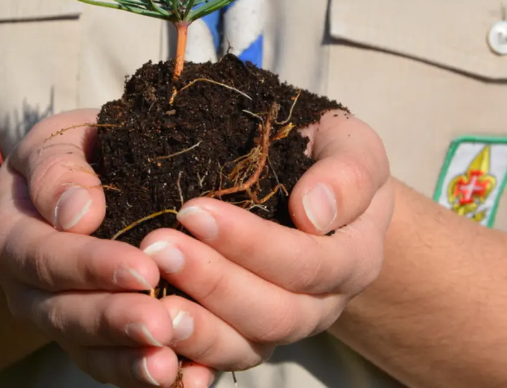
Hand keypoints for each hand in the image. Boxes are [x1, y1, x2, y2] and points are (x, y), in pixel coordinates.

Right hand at [0, 109, 214, 386]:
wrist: (71, 194)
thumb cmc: (72, 159)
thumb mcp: (54, 143)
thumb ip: (58, 168)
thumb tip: (77, 212)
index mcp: (13, 240)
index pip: (46, 259)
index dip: (92, 266)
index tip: (143, 269)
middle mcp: (30, 293)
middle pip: (65, 316)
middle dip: (114, 322)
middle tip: (160, 325)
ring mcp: (63, 325)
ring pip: (91, 354)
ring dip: (130, 363)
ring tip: (169, 366)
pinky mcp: (97, 346)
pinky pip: (117, 370)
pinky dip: (148, 378)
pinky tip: (192, 380)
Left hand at [137, 110, 392, 373]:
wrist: (319, 192)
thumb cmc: (329, 157)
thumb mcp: (350, 146)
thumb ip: (347, 174)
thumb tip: (313, 213)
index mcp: (355, 258)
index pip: (308, 263)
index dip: (251, 243)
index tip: (193, 210)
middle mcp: (323, 305)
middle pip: (276, 314)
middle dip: (214, 283)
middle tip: (158, 247)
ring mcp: (284, 328)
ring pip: (246, 347)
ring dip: (197, 327)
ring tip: (152, 303)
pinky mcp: (247, 340)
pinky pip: (219, 360)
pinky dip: (187, 356)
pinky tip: (153, 342)